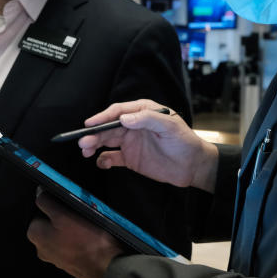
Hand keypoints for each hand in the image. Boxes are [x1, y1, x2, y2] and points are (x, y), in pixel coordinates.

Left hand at [27, 191, 122, 277]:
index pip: (38, 211)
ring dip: (72, 228)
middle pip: (50, 223)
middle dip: (63, 217)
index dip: (53, 204)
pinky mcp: (69, 264)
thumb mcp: (64, 215)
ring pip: (61, 234)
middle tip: (80, 213)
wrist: (107, 268)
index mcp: (35, 235)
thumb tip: (38, 193)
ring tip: (88, 225)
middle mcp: (40, 249)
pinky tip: (91, 237)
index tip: (68, 203)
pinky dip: (78, 240)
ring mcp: (55, 258)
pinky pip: (71, 245)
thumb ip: (47, 203)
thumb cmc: (85, 240)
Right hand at [78, 99, 218, 191]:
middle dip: (94, 134)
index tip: (91, 124)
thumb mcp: (170, 126)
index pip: (119, 111)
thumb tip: (125, 119)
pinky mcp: (131, 158)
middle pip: (109, 127)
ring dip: (95, 145)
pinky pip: (112, 158)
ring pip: (107, 141)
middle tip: (83, 142)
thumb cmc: (185, 142)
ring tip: (85, 151)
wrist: (193, 166)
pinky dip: (104, 160)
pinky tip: (101, 162)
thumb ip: (148, 119)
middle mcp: (134, 125)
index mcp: (143, 112)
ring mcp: (131, 142)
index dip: (103, 117)